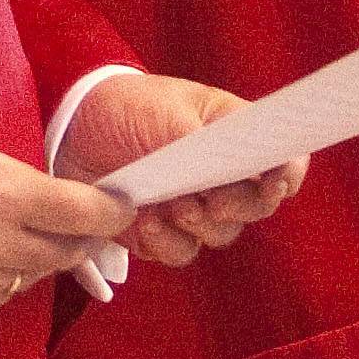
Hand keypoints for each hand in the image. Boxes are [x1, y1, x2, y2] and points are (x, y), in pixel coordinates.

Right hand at [0, 137, 137, 324]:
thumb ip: (22, 188)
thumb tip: (66, 209)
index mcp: (1, 193)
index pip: (84, 213)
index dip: (109, 212)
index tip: (120, 208)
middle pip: (65, 253)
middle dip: (79, 238)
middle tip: (83, 225)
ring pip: (31, 277)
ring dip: (35, 259)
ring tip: (19, 236)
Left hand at [54, 72, 307, 266]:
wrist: (71, 127)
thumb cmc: (127, 106)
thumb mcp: (168, 112)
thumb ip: (203, 142)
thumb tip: (235, 167)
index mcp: (234, 136)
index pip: (282, 162)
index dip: (287, 175)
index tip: (274, 182)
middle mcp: (221, 176)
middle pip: (256, 208)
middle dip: (238, 207)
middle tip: (213, 201)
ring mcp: (193, 207)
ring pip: (218, 235)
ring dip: (198, 227)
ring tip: (168, 208)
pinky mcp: (161, 232)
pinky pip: (178, 252)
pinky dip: (165, 242)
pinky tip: (145, 221)